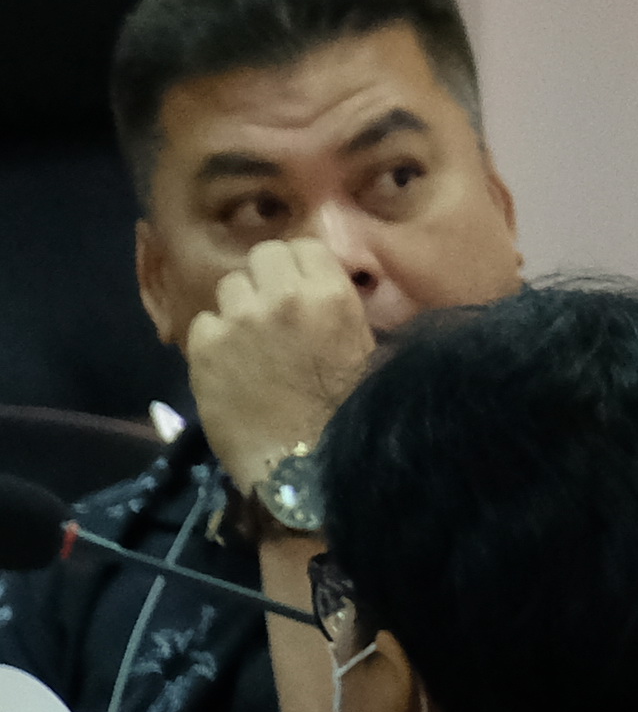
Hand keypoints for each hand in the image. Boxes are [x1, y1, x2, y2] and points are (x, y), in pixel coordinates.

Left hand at [184, 236, 378, 487]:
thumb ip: (334, 305)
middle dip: (267, 278)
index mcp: (330, 294)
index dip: (300, 267)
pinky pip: (203, 323)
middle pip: (263, 256)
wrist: (303, 465)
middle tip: (272, 309)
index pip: (304, 246)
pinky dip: (214, 340)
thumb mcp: (360, 345)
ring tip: (248, 340)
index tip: (299, 287)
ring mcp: (240, 320)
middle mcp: (283, 297)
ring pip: (229, 286)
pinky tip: (229, 365)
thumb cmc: (345, 409)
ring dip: (239, 306)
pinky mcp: (205, 348)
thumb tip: (317, 285)